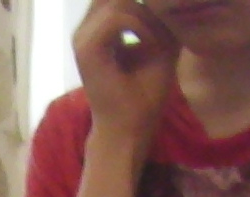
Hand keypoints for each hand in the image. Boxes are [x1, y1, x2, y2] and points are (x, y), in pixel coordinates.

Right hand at [74, 0, 176, 136]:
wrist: (129, 130)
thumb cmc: (144, 96)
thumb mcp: (160, 47)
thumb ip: (158, 18)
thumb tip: (166, 1)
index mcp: (98, 29)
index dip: (141, 2)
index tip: (160, 23)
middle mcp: (86, 29)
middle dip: (147, 8)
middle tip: (163, 34)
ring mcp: (83, 37)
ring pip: (118, 2)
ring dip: (147, 19)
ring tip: (159, 43)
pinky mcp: (86, 48)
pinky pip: (117, 18)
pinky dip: (141, 28)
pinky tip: (153, 45)